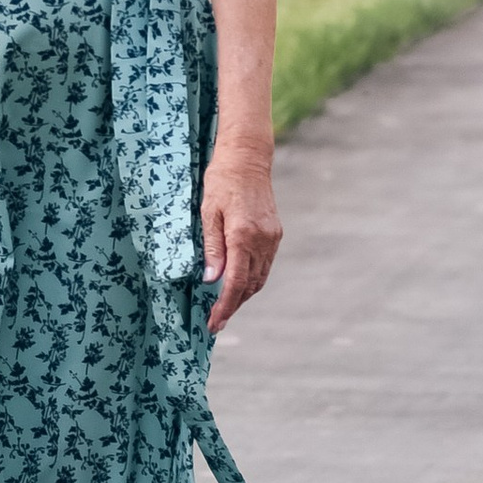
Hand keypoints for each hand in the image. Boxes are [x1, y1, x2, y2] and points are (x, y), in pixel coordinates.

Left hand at [200, 139, 280, 334]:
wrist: (247, 159)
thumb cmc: (221, 182)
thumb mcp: (208, 212)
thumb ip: (212, 247)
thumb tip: (211, 279)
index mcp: (243, 235)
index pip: (235, 282)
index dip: (224, 306)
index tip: (214, 323)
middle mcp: (262, 240)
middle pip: (249, 285)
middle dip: (233, 306)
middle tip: (216, 321)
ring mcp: (271, 238)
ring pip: (259, 278)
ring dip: (243, 295)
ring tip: (225, 307)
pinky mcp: (275, 234)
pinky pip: (264, 265)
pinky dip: (251, 279)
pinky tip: (238, 284)